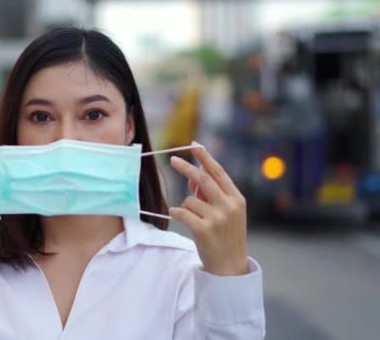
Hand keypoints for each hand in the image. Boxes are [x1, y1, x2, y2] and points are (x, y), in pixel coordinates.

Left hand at [169, 146, 248, 275]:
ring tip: (194, 220)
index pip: (219, 172)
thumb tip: (193, 179)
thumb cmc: (226, 237)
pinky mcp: (204, 230)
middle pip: (203, 179)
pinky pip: (181, 213)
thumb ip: (213, 196)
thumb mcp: (227, 214)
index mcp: (237, 199)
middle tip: (173, 160)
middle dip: (186, 168)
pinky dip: (177, 213)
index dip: (205, 157)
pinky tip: (180, 218)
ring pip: (189, 199)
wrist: (230, 266)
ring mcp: (217, 218)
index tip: (194, 145)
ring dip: (185, 206)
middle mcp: (229, 206)